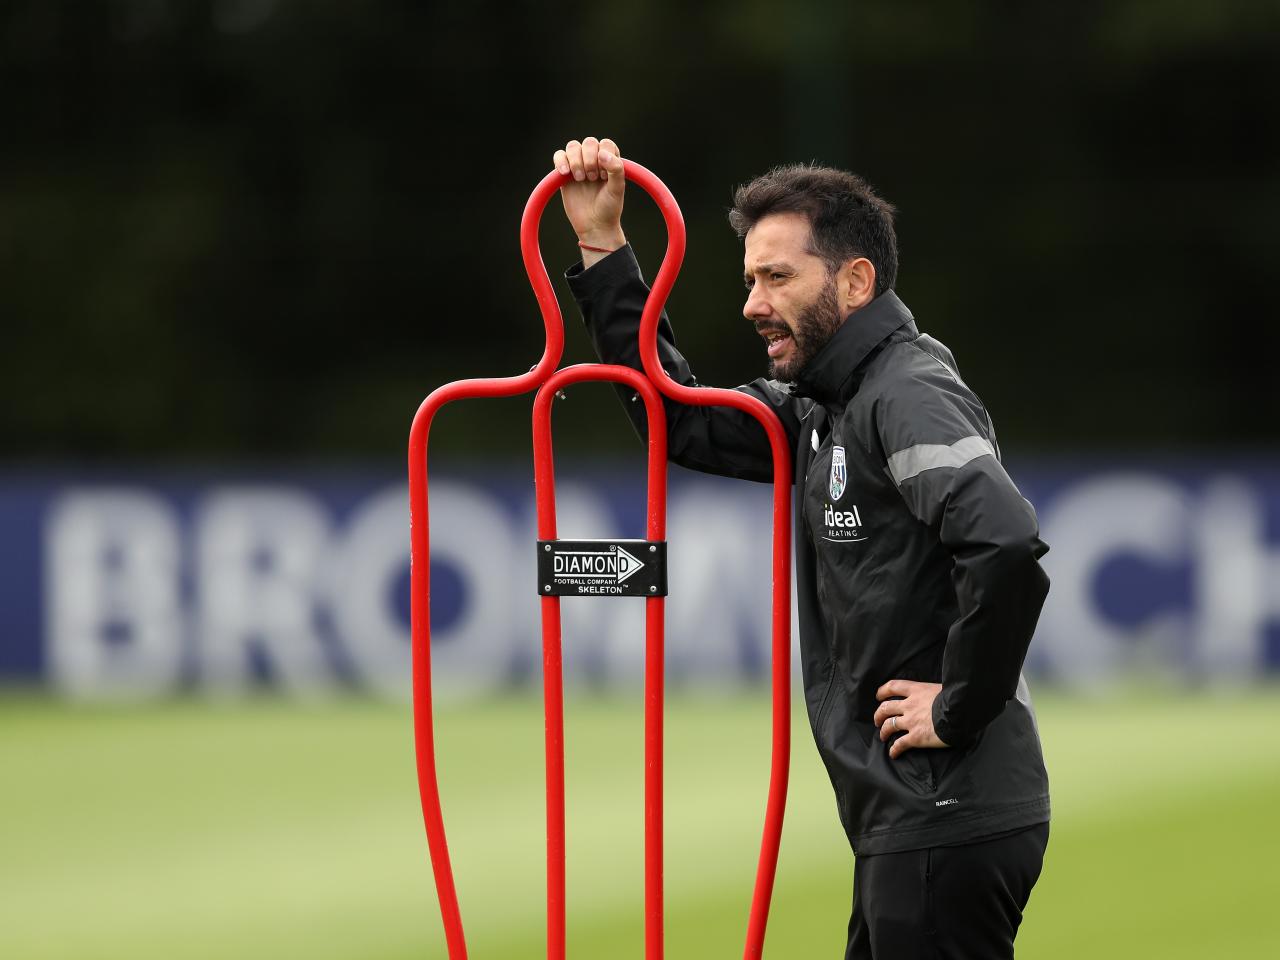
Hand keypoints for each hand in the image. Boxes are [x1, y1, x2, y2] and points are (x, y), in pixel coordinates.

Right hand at [552, 137, 626, 258]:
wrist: (594, 226)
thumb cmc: (609, 208)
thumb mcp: (617, 189)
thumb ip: (616, 169)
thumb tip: (602, 153)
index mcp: (610, 161)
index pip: (606, 144)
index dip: (604, 157)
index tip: (605, 176)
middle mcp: (594, 160)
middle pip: (588, 142)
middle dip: (590, 159)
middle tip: (592, 179)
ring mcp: (578, 165)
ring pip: (573, 147)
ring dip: (576, 160)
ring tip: (581, 179)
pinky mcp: (564, 174)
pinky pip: (558, 156)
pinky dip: (560, 161)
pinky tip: (565, 173)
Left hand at [873, 679, 949, 758]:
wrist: (961, 713)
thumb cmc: (956, 699)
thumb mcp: (940, 688)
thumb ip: (931, 693)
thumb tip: (934, 695)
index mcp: (916, 690)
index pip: (893, 687)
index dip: (883, 691)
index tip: (879, 696)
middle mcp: (909, 705)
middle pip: (886, 708)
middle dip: (879, 714)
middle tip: (878, 720)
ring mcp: (911, 721)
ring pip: (888, 726)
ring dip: (883, 731)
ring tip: (882, 736)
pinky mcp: (915, 737)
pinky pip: (899, 744)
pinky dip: (894, 749)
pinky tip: (893, 754)